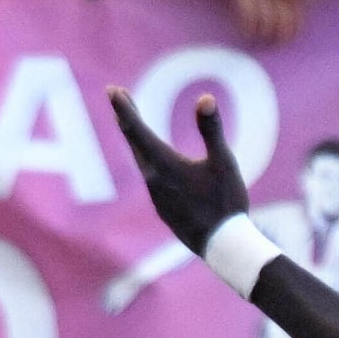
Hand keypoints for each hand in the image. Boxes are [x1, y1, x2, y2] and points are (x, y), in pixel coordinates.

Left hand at [107, 86, 257, 257]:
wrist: (223, 247)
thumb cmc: (226, 203)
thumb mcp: (224, 163)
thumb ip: (212, 130)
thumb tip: (205, 98)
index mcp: (165, 165)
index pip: (137, 129)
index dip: (124, 108)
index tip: (112, 90)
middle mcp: (154, 180)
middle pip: (135, 143)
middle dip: (127, 118)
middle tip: (119, 97)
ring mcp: (157, 197)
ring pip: (142, 162)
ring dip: (137, 140)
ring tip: (134, 126)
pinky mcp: (164, 209)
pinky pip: (151, 178)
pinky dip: (148, 161)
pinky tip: (156, 165)